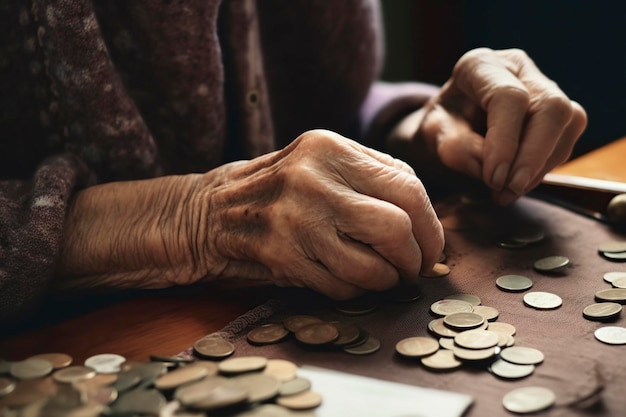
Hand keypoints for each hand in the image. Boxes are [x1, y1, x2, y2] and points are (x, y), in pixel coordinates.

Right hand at [58, 130, 443, 299]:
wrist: (211, 211)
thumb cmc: (282, 189)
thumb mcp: (324, 163)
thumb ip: (375, 179)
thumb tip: (429, 223)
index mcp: (331, 148)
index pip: (409, 188)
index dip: (431, 228)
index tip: (430, 249)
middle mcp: (312, 179)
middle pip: (396, 228)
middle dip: (415, 259)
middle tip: (411, 269)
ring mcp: (292, 218)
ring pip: (371, 266)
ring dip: (386, 280)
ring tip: (382, 277)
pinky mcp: (278, 255)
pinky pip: (340, 286)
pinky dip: (355, 291)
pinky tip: (346, 280)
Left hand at [416, 48, 586, 204]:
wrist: (448, 126)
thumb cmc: (440, 126)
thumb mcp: (433, 135)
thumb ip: (455, 148)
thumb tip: (493, 173)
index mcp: (481, 65)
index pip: (508, 97)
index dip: (505, 141)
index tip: (493, 179)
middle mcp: (518, 68)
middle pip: (551, 107)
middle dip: (534, 156)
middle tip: (509, 190)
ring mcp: (543, 86)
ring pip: (567, 124)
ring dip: (539, 167)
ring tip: (506, 192)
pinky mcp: (558, 112)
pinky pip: (566, 140)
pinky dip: (542, 169)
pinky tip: (516, 184)